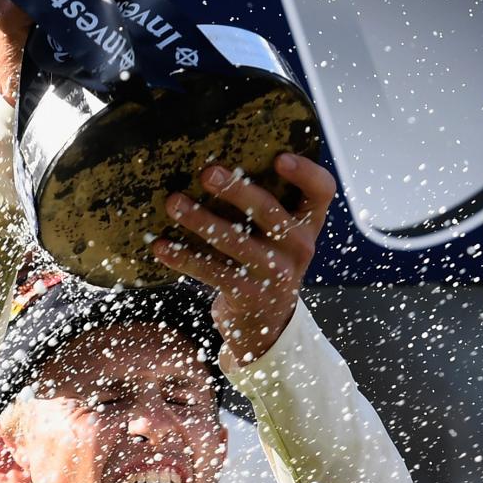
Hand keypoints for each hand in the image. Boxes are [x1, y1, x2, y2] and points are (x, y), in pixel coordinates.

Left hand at [153, 154, 336, 363]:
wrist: (267, 324)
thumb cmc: (267, 264)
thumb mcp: (280, 237)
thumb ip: (267, 206)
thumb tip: (217, 166)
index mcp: (308, 224)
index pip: (321, 191)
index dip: (305, 172)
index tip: (280, 157)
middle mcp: (298, 247)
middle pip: (269, 211)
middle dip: (236, 190)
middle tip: (207, 173)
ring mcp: (274, 273)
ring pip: (234, 240)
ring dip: (199, 219)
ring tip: (174, 203)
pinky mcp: (247, 294)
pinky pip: (210, 270)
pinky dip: (182, 256)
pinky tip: (161, 245)